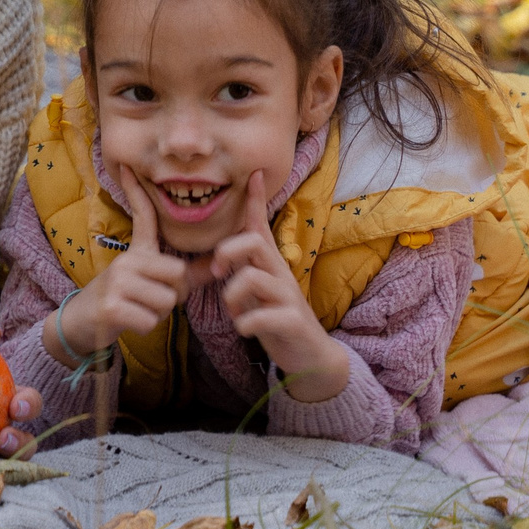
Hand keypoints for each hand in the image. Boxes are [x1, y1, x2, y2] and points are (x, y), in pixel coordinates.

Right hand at [47, 164, 188, 366]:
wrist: (82, 323)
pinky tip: (129, 322)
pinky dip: (145, 327)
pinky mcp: (111, 307)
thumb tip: (219, 263)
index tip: (127, 166)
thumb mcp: (151, 282)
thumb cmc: (125, 301)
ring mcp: (117, 283)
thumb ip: (186, 274)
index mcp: (137, 252)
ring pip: (167, 301)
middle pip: (178, 275)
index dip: (136, 192)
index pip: (142, 218)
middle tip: (151, 300)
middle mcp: (126, 261)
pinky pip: (150, 320)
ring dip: (158, 314)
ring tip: (139, 310)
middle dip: (173, 295)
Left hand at [207, 170, 351, 402]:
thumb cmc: (277, 318)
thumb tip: (220, 254)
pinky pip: (262, 316)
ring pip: (252, 278)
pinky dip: (245, 324)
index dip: (256, 201)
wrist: (310, 355)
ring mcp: (288, 297)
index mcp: (269, 264)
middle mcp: (280, 274)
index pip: (260, 226)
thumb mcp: (258, 290)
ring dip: (232, 296)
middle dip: (226, 252)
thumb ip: (244, 270)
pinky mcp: (292, 322)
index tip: (253, 173)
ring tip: (235, 313)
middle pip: (252, 243)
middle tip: (217, 274)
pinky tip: (244, 330)